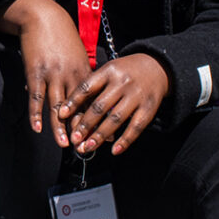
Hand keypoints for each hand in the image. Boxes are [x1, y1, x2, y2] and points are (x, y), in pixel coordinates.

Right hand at [0, 0, 93, 147]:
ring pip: (57, 107)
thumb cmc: (61, 35)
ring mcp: (52, 75)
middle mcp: (70, 75)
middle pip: (77, 108)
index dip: (99, 121)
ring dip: (60, 128)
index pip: (93, 102)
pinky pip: (36, 98)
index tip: (106, 137)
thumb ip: (79, 74)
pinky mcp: (35, 73)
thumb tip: (81, 93)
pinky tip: (37, 128)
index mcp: (84, 71)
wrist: (43, 16)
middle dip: (81, 129)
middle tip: (86, 148)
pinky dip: (36, 114)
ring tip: (63, 145)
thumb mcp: (77, 54)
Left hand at [54, 53, 168, 155]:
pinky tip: (114, 151)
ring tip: (87, 147)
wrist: (157, 67)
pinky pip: (136, 127)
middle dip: (85, 124)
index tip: (61, 115)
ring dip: (100, 136)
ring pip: (115, 119)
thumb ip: (93, 86)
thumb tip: (70, 110)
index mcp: (109, 71)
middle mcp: (122, 83)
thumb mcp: (109, 70)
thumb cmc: (125, 71)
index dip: (73, 101)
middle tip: (74, 139)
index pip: (87, 87)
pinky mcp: (149, 108)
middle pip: (100, 106)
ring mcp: (136, 96)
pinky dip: (125, 140)